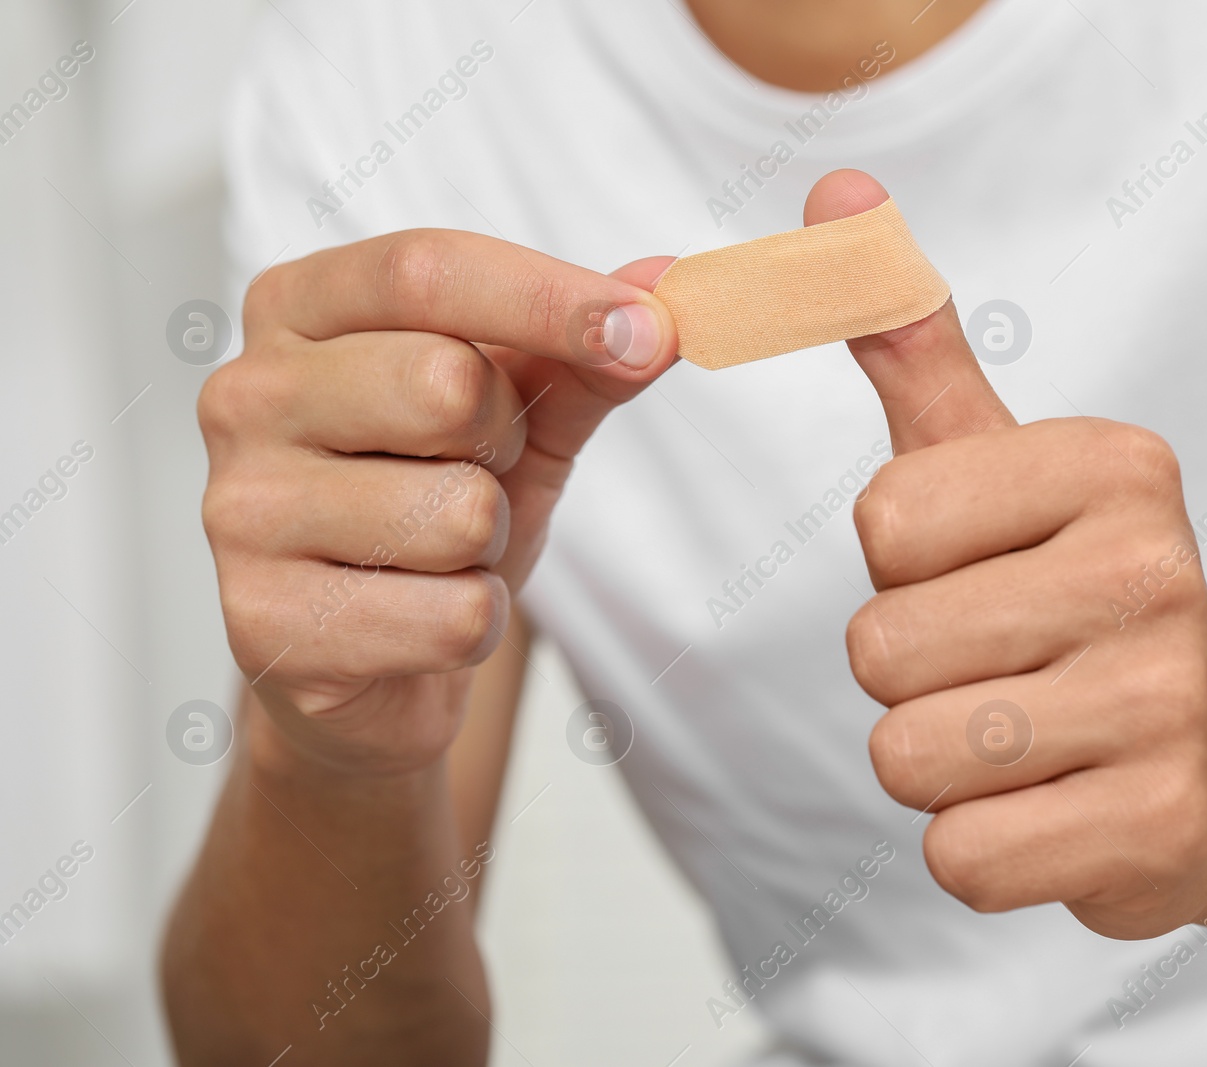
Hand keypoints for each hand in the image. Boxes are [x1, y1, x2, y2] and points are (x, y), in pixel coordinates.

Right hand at [198, 231, 676, 775]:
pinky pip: (453, 617)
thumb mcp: (518, 415)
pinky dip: (473, 625)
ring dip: (490, 545)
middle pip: (446, 382)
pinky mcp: (266, 625)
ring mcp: (241, 511)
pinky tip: (417, 620)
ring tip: (439, 553)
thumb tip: (674, 290)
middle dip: (507, 440)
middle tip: (479, 470)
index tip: (647, 326)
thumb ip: (583, 354)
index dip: (549, 296)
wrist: (372, 657)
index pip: (426, 269)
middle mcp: (245, 394)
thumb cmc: (432, 502)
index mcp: (297, 308)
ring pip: (459, 514)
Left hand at [822, 171, 1206, 937]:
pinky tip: (1052, 809)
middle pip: (882, 649)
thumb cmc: (1073, 596)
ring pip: (910, 757)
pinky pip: (961, 856)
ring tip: (1024, 740)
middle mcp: (1156, 573)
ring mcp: (1166, 707)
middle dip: (910, 677)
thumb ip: (908, 339)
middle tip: (1004, 670)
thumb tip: (833, 196)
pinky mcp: (1160, 830)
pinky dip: (980, 846)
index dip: (902, 567)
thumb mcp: (996, 462)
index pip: (884, 522)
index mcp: (1115, 465)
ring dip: (937, 765)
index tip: (982, 572)